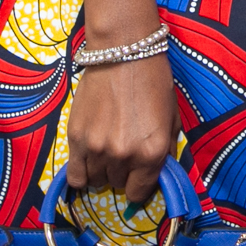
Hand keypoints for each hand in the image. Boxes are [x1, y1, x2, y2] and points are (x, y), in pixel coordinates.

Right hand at [65, 0, 178, 204]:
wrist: (123, 53)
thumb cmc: (153, 82)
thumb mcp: (171, 119)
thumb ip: (162, 151)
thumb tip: (154, 174)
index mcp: (152, 152)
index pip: (139, 193)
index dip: (140, 185)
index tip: (139, 176)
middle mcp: (124, 155)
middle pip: (117, 185)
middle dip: (123, 173)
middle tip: (125, 152)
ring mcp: (97, 148)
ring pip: (95, 180)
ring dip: (102, 170)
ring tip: (107, 150)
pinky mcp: (75, 138)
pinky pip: (74, 174)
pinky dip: (81, 173)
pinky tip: (88, 160)